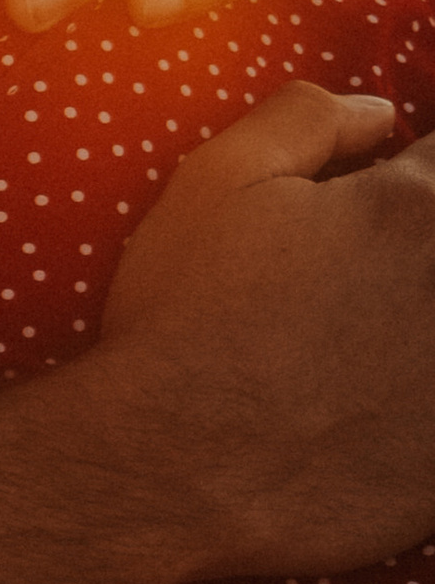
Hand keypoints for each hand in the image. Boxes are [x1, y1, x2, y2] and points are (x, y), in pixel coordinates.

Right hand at [86, 82, 434, 578]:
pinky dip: (421, 401)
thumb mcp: (216, 182)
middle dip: (420, 248)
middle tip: (361, 278)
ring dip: (420, 318)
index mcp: (415, 209)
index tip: (394, 201)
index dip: (418, 182)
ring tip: (373, 335)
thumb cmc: (186, 319)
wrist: (174, 471)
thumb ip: (307, 119)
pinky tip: (385, 401)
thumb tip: (382, 111)